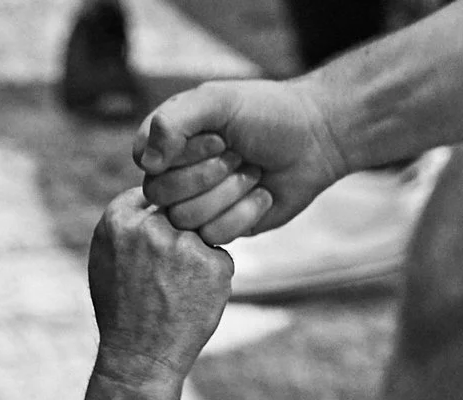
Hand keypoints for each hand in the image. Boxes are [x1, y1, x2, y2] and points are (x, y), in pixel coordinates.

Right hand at [86, 189, 234, 387]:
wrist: (140, 357)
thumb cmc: (121, 309)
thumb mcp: (106, 257)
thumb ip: (128, 222)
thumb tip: (153, 190)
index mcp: (119, 219)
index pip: (156, 188)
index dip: (166, 205)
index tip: (168, 220)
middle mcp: (151, 227)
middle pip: (184, 202)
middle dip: (192, 211)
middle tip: (193, 232)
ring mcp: (184, 245)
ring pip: (205, 227)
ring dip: (201, 247)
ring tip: (182, 282)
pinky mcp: (213, 265)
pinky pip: (220, 256)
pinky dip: (213, 275)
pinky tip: (195, 298)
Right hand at [136, 77, 348, 244]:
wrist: (316, 139)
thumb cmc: (267, 113)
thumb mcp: (219, 101)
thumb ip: (175, 120)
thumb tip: (146, 162)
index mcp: (168, 139)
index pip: (146, 160)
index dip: (182, 155)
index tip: (220, 136)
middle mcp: (176, 173)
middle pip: (161, 194)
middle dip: (208, 173)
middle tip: (239, 154)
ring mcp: (197, 204)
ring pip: (187, 218)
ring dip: (230, 192)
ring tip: (253, 172)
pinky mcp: (222, 228)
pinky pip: (215, 235)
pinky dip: (245, 212)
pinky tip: (262, 194)